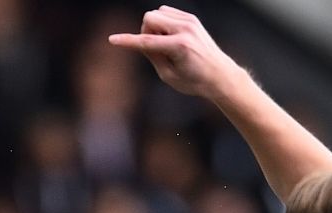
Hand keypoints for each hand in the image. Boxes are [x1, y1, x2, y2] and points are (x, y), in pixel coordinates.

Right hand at [108, 6, 245, 101]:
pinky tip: (170, 37)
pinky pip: (166, 13)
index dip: (127, 41)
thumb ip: (152, 55)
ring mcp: (190, 21)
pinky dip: (162, 24)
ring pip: (157, 13)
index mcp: (179, 47)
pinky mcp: (191, 18)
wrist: (219, 75)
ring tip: (164, 44)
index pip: (146, 41)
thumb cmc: (193, 81)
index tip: (112, 40)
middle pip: (149, 18)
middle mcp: (185, 29)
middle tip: (154, 49)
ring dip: (154, 27)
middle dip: (145, 32)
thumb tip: (140, 41)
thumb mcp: (168, 75)